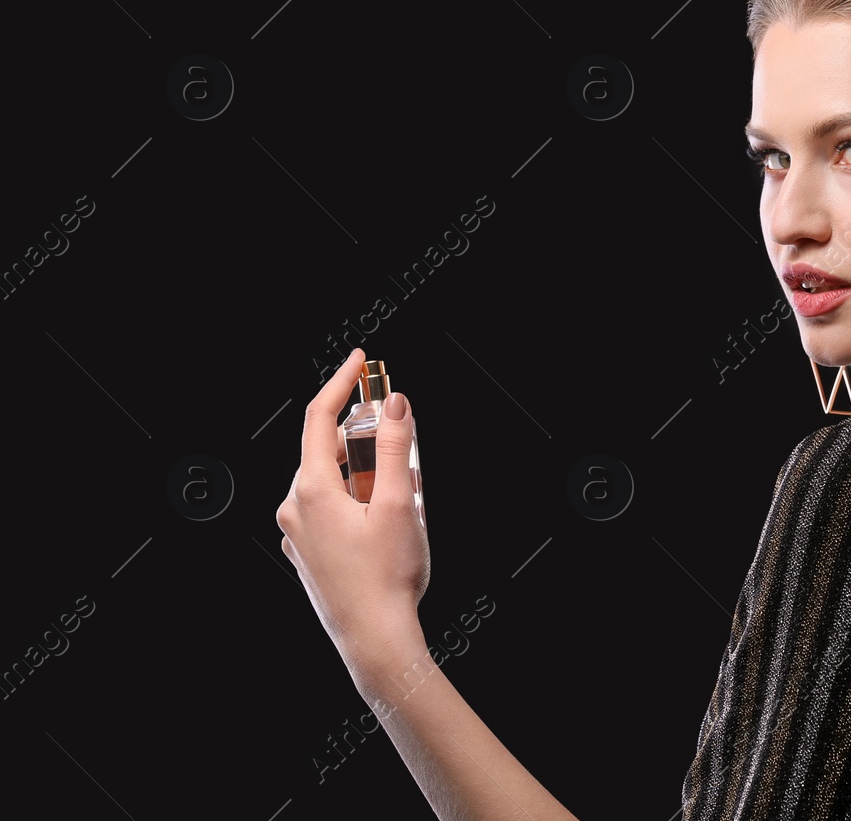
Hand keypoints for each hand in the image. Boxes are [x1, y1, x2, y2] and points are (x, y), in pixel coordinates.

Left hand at [277, 348, 430, 665]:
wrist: (374, 640)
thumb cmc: (386, 578)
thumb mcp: (400, 504)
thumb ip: (397, 448)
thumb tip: (396, 405)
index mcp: (311, 490)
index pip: (319, 418)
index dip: (341, 383)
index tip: (360, 361)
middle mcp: (295, 509)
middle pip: (329, 450)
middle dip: (368, 440)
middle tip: (404, 443)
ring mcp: (299, 534)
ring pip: (332, 482)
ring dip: (367, 475)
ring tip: (404, 496)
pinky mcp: (309, 554)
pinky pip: (330, 510)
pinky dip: (358, 501)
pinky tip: (387, 523)